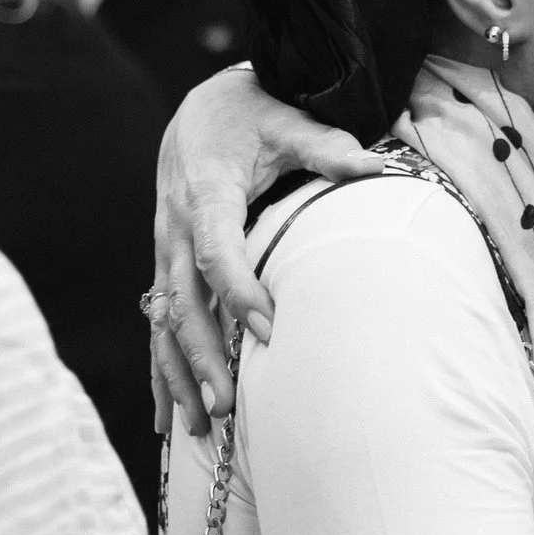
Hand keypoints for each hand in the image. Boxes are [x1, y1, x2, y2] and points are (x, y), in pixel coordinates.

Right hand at [149, 67, 382, 435]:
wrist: (201, 107)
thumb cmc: (250, 114)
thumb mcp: (285, 120)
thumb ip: (325, 145)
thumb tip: (376, 163)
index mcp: (205, 194)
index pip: (216, 251)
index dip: (238, 291)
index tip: (267, 329)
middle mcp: (175, 228)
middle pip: (182, 301)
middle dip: (201, 355)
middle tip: (227, 404)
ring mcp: (165, 251)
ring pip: (163, 322)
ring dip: (178, 375)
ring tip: (201, 426)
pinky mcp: (165, 265)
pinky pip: (157, 324)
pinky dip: (162, 370)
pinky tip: (169, 417)